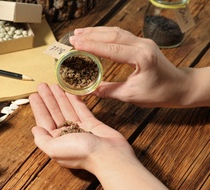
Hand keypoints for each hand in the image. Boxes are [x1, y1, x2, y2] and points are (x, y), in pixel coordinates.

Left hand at [29, 83, 133, 172]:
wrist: (108, 155)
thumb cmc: (80, 153)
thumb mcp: (54, 148)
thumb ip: (42, 139)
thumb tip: (35, 129)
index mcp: (55, 142)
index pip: (43, 121)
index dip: (38, 108)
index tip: (33, 95)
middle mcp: (66, 136)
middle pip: (54, 113)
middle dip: (48, 99)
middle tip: (42, 85)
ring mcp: (79, 129)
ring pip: (66, 110)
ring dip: (59, 97)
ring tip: (54, 85)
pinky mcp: (92, 125)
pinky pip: (81, 110)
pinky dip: (74, 100)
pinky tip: (69, 92)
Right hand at [69, 27, 190, 106]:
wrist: (179, 86)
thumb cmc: (159, 93)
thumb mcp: (131, 95)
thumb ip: (108, 90)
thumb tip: (88, 90)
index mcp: (141, 58)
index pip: (112, 49)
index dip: (92, 46)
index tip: (75, 45)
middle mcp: (142, 45)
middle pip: (113, 35)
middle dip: (91, 35)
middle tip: (73, 37)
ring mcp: (142, 42)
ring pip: (116, 32)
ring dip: (97, 31)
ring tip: (79, 33)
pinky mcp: (141, 43)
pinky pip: (121, 35)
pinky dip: (105, 34)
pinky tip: (95, 35)